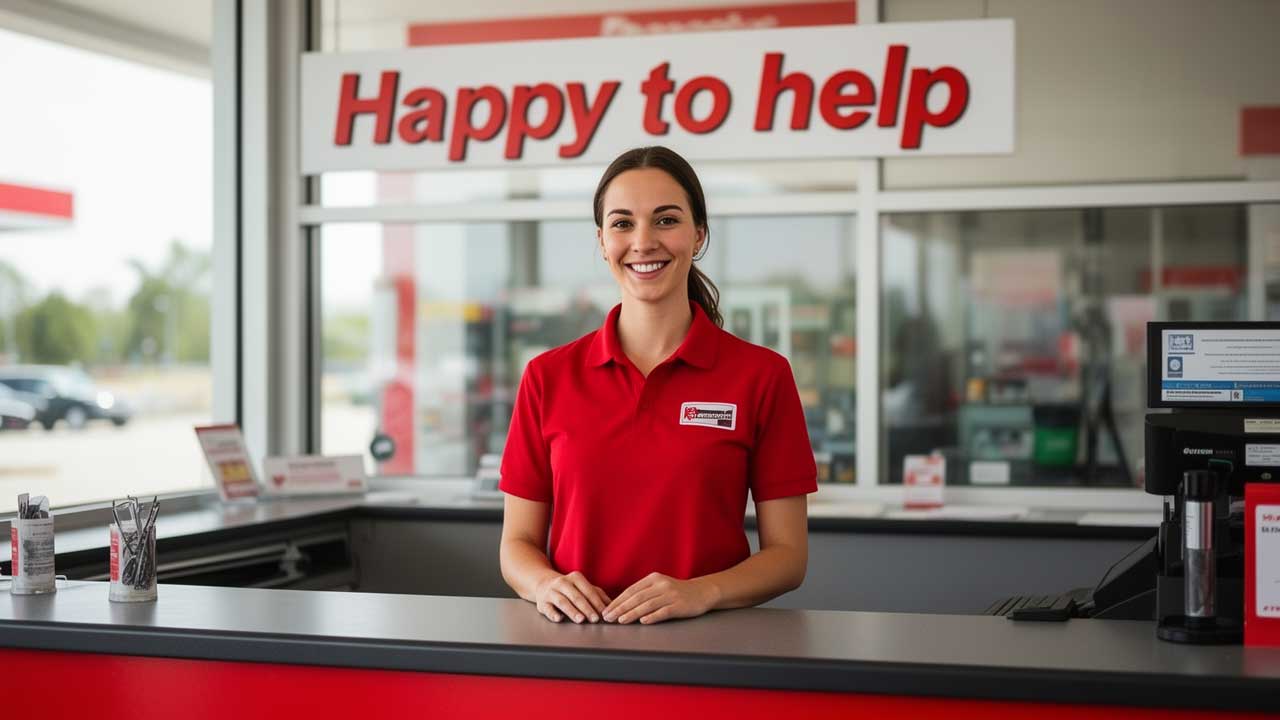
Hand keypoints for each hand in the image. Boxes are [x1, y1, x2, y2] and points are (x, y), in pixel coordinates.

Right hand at [534, 571, 610, 623]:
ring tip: (581, 620)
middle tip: (595, 619)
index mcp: (575, 578)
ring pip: (563, 602)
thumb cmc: (569, 588)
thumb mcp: (583, 587)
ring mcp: (551, 592)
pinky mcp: (542, 602)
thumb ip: (598, 594)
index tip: (604, 613)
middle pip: (577, 597)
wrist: (543, 584)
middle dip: (587, 608)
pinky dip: (553, 614)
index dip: (597, 602)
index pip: (588, 591)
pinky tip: (559, 619)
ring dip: (572, 611)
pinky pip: (548, 609)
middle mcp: (563, 583)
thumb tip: (612, 605)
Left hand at [602, 573, 718, 624]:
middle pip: (636, 597)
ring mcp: (671, 595)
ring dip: (632, 613)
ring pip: (647, 605)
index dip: (617, 601)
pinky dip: (652, 617)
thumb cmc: (677, 591)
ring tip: (621, 620)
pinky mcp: (680, 606)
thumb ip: (644, 593)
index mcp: (653, 579)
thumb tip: (622, 605)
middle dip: (620, 608)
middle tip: (608, 617)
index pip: (631, 590)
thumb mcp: (660, 586)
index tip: (606, 610)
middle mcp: (661, 585)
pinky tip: (643, 622)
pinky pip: (664, 611)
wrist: (702, 592)